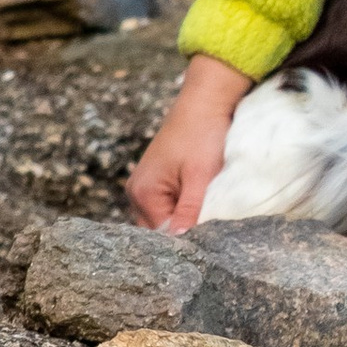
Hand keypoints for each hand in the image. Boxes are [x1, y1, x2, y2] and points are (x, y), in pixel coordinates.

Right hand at [126, 53, 254, 230]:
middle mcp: (136, 192)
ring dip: (184, 220)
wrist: (206, 103)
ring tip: (207, 220)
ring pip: (165, 217)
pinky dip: (184, 208)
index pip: (161, 234)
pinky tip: (201, 206)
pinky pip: (168, 204)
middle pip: (159, 229)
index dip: (185, 241)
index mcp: (142, 193)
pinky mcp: (158, 180)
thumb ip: (189, 210)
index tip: (209, 244)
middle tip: (210, 237)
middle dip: (182, 232)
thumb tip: (179, 241)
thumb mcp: (200, 176)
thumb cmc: (203, 135)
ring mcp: (146, 185)